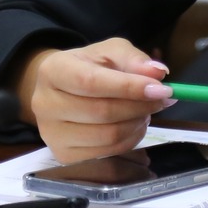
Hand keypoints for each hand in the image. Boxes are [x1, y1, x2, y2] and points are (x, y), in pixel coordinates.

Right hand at [16, 39, 174, 163]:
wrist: (62, 89)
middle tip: (162, 99)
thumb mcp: (110, 52)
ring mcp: (52, 134)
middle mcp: (45, 104)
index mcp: (53, 71)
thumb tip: (157, 74)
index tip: (162, 89)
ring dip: (137, 124)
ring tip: (145, 111)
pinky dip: (130, 141)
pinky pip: (107, 154)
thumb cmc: (88, 66)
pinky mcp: (63, 155)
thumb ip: (133, 59)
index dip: (129, 87)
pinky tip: (134, 126)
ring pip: (107, 136)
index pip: (92, 83)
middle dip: (140, 106)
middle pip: (101, 112)